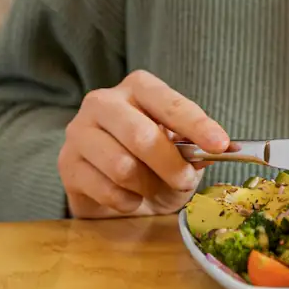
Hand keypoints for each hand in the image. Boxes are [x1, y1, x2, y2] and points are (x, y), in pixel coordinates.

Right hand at [58, 69, 228, 218]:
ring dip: (147, 186)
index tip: (221, 144)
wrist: (108, 186)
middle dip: (171, 165)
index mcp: (138, 87)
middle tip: (185, 181)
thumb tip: (221, 147)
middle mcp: (104, 101)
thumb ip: (194, 145)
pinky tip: (131, 198)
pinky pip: (106, 190)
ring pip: (122, 166)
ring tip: (153, 189)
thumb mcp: (177, 147)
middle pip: (142, 136)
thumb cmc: (151, 160)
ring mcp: (80, 131)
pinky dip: (128, 201)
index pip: (170, 103)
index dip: (198, 125)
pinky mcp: (67, 164)